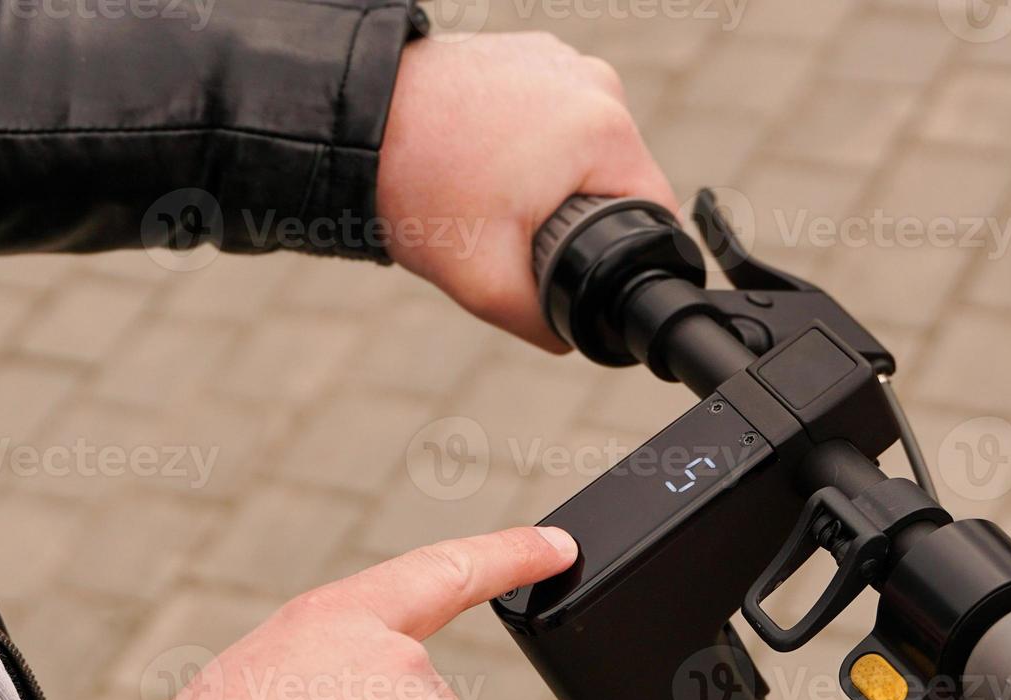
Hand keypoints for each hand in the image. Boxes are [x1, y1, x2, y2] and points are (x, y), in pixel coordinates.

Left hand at [377, 33, 678, 350]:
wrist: (356, 123)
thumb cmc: (416, 187)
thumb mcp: (485, 281)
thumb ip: (542, 322)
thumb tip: (572, 334)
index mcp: (605, 132)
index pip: (654, 213)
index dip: (622, 256)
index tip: (573, 263)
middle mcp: (596, 85)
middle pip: (618, 179)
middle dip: (577, 215)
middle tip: (512, 226)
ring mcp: (562, 62)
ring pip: (583, 148)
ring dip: (550, 178)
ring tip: (489, 189)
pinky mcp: (532, 54)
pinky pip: (552, 115)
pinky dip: (526, 142)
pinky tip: (480, 156)